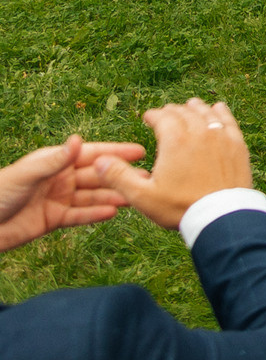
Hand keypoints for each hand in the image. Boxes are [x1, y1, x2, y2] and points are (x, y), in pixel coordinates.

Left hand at [0, 135, 145, 251]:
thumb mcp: (26, 174)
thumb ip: (54, 160)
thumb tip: (78, 140)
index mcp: (54, 161)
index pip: (90, 154)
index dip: (114, 153)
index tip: (139, 151)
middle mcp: (60, 178)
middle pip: (95, 176)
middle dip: (118, 176)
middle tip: (145, 178)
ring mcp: (58, 199)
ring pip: (91, 196)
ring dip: (112, 196)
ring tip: (134, 197)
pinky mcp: (53, 219)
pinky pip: (79, 216)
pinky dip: (95, 214)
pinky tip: (113, 212)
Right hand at [91, 101, 254, 230]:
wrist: (221, 216)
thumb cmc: (179, 207)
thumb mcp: (142, 196)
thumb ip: (118, 176)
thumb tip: (98, 160)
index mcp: (175, 140)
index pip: (163, 117)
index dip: (153, 115)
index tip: (148, 116)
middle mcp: (199, 132)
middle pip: (185, 113)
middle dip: (172, 111)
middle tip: (166, 113)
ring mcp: (221, 137)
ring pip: (206, 113)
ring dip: (195, 108)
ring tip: (190, 105)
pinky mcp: (238, 145)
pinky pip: (228, 121)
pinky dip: (220, 113)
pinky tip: (218, 109)